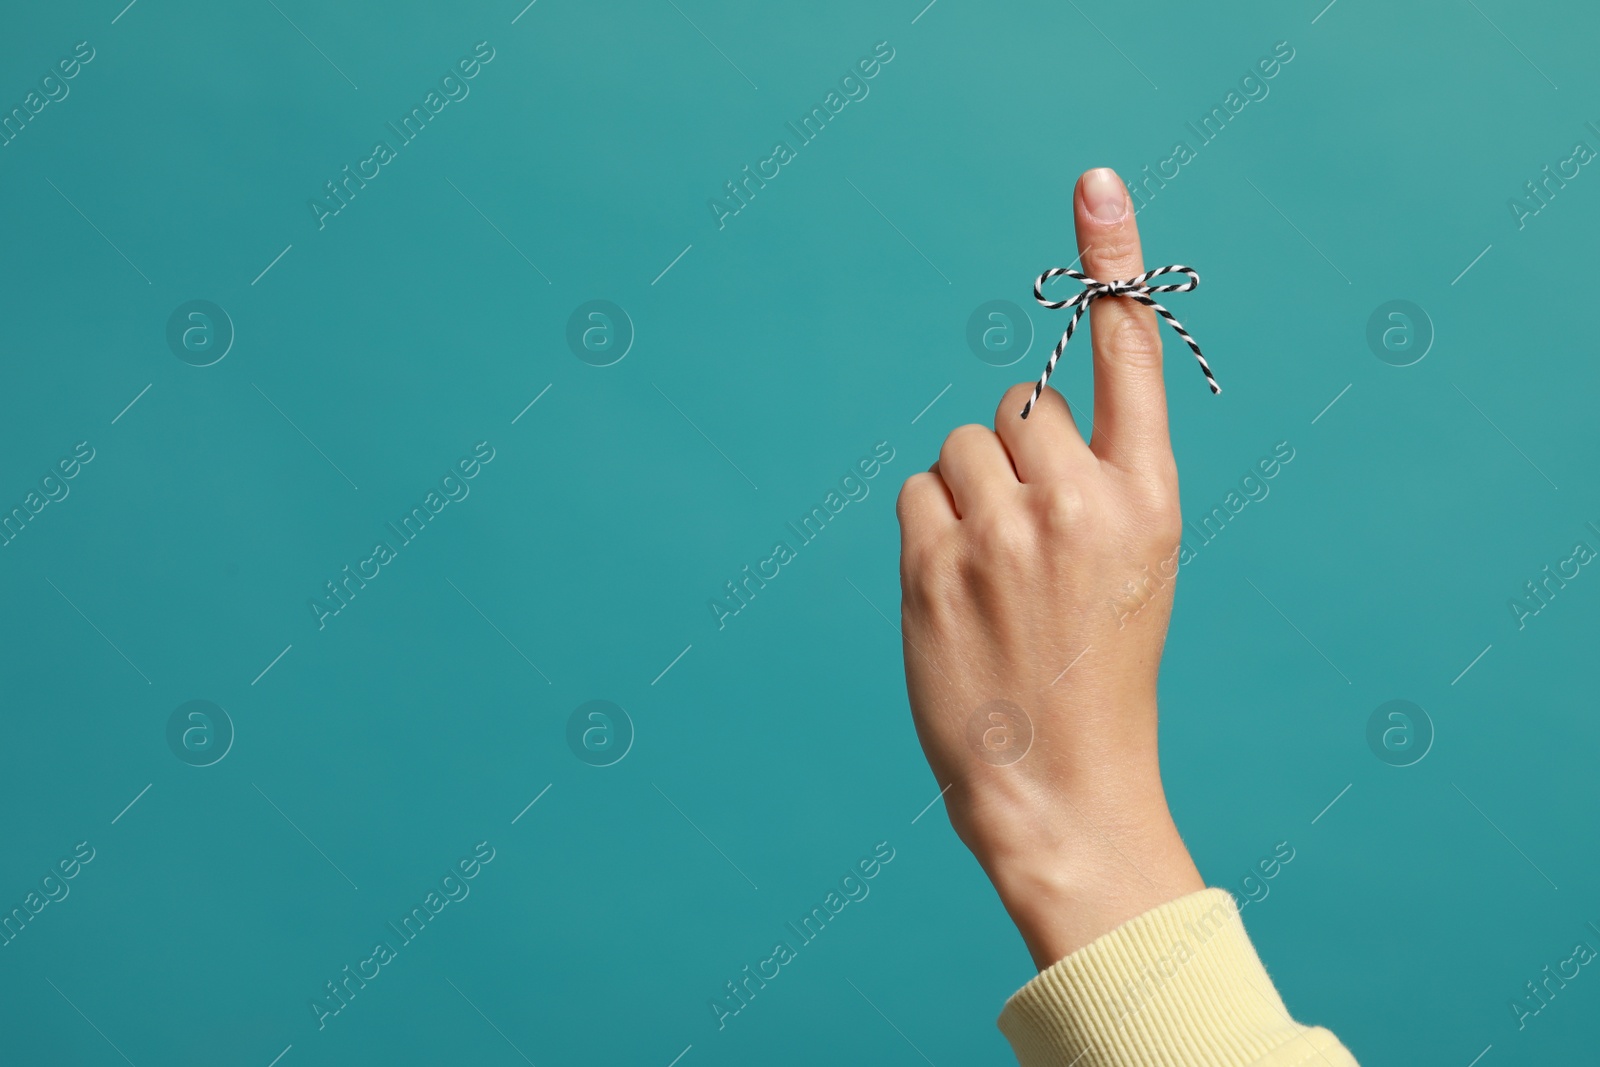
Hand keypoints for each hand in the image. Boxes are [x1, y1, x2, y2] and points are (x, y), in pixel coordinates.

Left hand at [896, 168, 1203, 969]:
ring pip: (961, 447)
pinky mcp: (934, 564)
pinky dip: (928, 529)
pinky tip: (955, 592)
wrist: (1057, 782)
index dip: (1114, 264)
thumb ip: (1096, 481)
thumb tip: (1018, 413)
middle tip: (1032, 547)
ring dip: (967, 495)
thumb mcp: (1134, 565)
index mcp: (1150, 500)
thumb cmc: (1095, 668)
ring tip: (996, 577)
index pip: (1130, 359)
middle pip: (1018, 406)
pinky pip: (915, 490)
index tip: (1096, 182)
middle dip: (1015, 461)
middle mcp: (1082, 502)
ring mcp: (1003, 532)